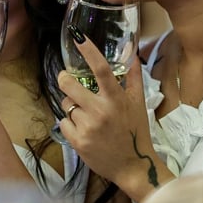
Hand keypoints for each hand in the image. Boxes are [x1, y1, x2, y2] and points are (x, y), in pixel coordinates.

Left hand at [57, 38, 172, 202]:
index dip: (89, 50)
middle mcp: (100, 111)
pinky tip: (83, 129)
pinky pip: (63, 122)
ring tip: (86, 115)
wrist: (132, 166)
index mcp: (116, 99)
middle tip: (67, 80)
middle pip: (69, 85)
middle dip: (64, 80)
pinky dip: (69, 123)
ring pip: (66, 105)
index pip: (102, 69)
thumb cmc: (136, 132)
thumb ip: (133, 78)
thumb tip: (133, 54)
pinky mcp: (78, 142)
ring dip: (72, 106)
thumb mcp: (139, 104)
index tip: (78, 37)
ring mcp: (87, 127)